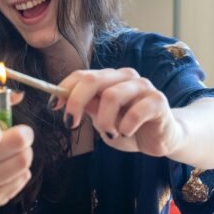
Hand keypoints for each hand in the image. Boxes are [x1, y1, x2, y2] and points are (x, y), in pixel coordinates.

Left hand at [57, 68, 183, 156]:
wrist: (160, 139)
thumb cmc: (128, 127)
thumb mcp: (102, 120)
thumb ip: (88, 108)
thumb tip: (62, 100)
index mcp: (108, 79)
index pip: (82, 75)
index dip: (64, 89)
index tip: (54, 107)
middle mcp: (125, 77)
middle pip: (93, 79)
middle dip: (76, 102)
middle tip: (70, 124)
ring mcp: (143, 86)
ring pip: (112, 95)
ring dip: (104, 120)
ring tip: (109, 134)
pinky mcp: (158, 100)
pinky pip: (136, 110)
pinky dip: (126, 125)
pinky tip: (126, 132)